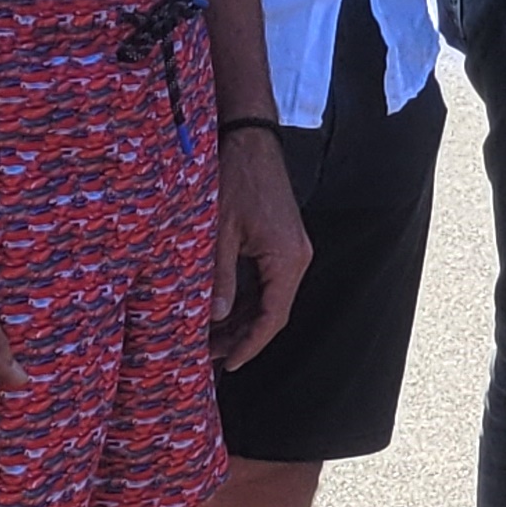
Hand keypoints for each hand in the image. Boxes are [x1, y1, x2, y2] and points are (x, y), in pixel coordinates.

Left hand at [210, 129, 311, 368]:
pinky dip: (246, 299)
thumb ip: (219, 277)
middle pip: (274, 311)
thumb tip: (215, 318)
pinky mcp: (282, 239)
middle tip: (209, 356)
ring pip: (270, 297)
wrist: (250, 141)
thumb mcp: (220, 233)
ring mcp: (292, 248)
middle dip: (242, 337)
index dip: (250, 345)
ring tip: (210, 337)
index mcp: (287, 260)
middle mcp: (296, 257)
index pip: (273, 318)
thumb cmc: (236, 181)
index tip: (228, 366)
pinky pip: (267, 280)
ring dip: (243, 319)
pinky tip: (221, 308)